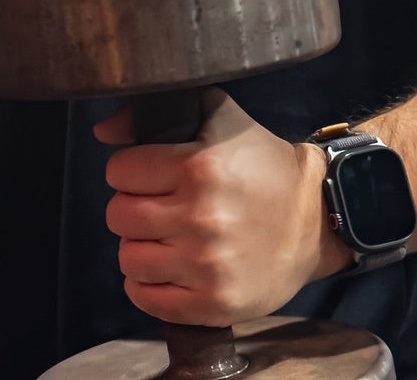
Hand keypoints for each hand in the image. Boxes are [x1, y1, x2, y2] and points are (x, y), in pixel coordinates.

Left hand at [94, 87, 351, 327]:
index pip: (120, 171)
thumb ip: (157, 112)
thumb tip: (103, 131)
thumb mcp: (217, 117)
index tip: (148, 173)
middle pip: (119, 215)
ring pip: (129, 258)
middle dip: (130, 206)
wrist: (314, 218)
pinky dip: (148, 285)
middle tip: (155, 204)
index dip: (129, 169)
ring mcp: (207, 266)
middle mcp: (201, 218)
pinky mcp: (215, 303)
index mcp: (198, 167)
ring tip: (162, 235)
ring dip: (139, 245)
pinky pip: (149, 300)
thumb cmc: (261, 162)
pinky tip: (166, 266)